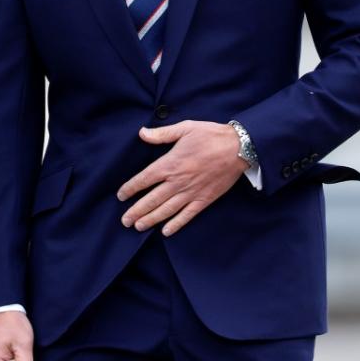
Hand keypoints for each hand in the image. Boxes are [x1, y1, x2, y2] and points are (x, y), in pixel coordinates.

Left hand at [117, 120, 246, 236]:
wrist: (239, 148)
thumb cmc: (210, 136)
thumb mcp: (185, 128)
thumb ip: (162, 134)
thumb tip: (142, 133)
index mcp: (170, 163)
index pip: (144, 179)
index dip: (130, 188)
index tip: (121, 196)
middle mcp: (177, 181)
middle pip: (152, 199)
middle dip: (136, 211)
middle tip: (124, 221)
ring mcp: (191, 192)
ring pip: (166, 210)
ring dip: (151, 219)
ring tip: (138, 227)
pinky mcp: (205, 199)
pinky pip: (187, 215)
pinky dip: (176, 224)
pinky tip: (166, 232)